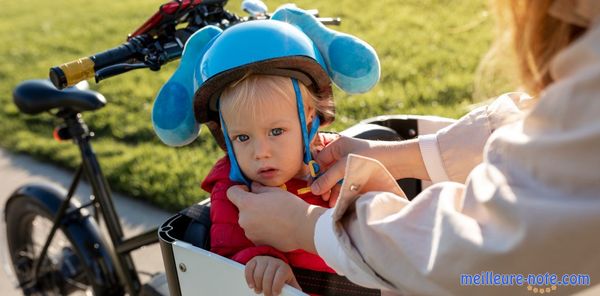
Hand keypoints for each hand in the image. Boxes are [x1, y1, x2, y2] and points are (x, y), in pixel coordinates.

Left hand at [227, 183, 326, 251]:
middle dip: (250, 205)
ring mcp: (249, 233)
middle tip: (267, 204)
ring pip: (248, 221)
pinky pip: (255, 232)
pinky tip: (275, 227)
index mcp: (246, 204)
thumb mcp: (275, 190)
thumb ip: (259, 188)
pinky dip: (261, 229)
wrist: (303, 228)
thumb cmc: (291, 207)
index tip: (249, 190)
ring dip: (256, 218)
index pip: (231, 192)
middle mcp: (244, 219)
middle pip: (241, 208)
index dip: (240, 189)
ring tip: (274, 217)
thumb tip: (253, 187)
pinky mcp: (257, 242)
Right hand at [245, 256, 299, 295]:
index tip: (275, 293)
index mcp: (284, 267)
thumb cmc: (282, 278)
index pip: (280, 275)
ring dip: (257, 285)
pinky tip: (251, 285)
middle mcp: (274, 261)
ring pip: (258, 273)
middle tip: (266, 295)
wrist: (275, 266)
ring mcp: (263, 260)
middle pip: (267, 276)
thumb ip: (294, 289)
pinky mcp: (254, 260)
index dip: (277, 285)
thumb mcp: (290, 283)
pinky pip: (249, 268)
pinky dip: (249, 278)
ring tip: (258, 291)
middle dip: (266, 288)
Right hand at [311, 136, 426, 195]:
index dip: (314, 173)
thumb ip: (328, 178)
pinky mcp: (357, 174)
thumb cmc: (370, 157)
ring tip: (329, 201)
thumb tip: (313, 189)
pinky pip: (344, 183)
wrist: (395, 161)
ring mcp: (349, 164)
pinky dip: (340, 191)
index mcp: (336, 145)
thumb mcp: (344, 167)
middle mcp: (341, 154)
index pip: (319, 159)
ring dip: (331, 190)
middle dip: (322, 184)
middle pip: (326, 170)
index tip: (311, 187)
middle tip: (320, 196)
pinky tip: (337, 201)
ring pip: (335, 178)